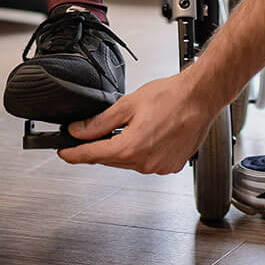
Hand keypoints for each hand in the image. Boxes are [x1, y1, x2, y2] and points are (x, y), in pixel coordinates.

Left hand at [57, 71, 219, 173]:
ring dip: (121, 149)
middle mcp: (145, 163)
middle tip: (91, 134)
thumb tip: (78, 131)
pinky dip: (140, 152)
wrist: (201, 97)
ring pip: (128, 162)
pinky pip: (146, 163)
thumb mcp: (128, 105)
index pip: (92, 155)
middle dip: (99, 147)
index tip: (64, 153)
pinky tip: (146, 135)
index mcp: (131, 148)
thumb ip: (99, 122)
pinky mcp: (170, 166)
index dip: (74, 154)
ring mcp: (159, 167)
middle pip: (110, 159)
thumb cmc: (171, 96)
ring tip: (130, 127)